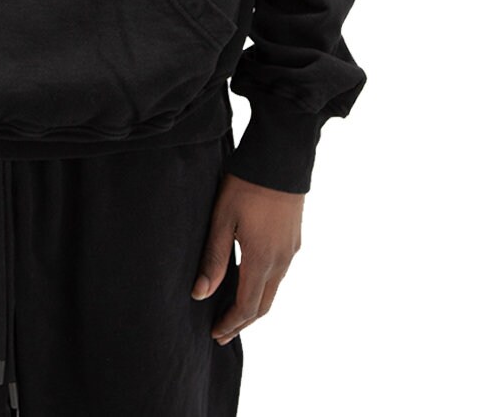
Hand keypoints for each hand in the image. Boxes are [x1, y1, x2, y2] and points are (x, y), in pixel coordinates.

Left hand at [191, 171, 304, 344]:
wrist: (280, 159)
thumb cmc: (246, 185)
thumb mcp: (222, 220)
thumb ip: (214, 259)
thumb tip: (200, 295)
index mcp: (262, 261)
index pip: (246, 307)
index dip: (230, 324)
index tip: (214, 334)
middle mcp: (281, 262)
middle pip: (263, 306)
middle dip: (242, 322)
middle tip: (222, 333)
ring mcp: (290, 251)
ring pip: (273, 291)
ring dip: (254, 306)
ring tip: (234, 313)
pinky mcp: (294, 240)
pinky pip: (279, 275)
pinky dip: (264, 288)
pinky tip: (251, 281)